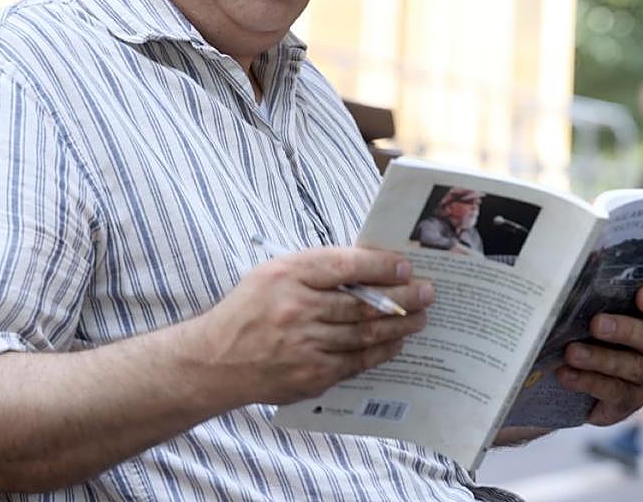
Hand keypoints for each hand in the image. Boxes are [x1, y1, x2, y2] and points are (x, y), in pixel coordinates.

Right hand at [181, 246, 433, 407]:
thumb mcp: (275, 273)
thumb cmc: (250, 309)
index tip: (406, 265)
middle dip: (403, 297)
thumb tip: (370, 266)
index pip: (345, 265)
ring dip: (400, 326)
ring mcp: (304, 345)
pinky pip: (356, 362)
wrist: (214, 362)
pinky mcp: (310, 376)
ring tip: (420, 317)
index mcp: (288, 275)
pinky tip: (396, 343)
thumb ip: (318, 268)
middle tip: (428, 292)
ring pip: (365, 334)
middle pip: (363, 302)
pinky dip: (381, 352)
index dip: (381, 265)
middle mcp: (297, 309)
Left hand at [556, 284, 642, 425]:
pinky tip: (565, 374)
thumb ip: (594, 285)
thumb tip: (588, 255)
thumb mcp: (590, 307)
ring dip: (599, 358)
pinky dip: (587, 381)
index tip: (642, 296)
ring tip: (571, 352)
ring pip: (632, 367)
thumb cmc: (586, 330)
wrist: (572, 374)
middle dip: (625, 330)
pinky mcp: (627, 402)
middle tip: (596, 324)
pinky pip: (613, 392)